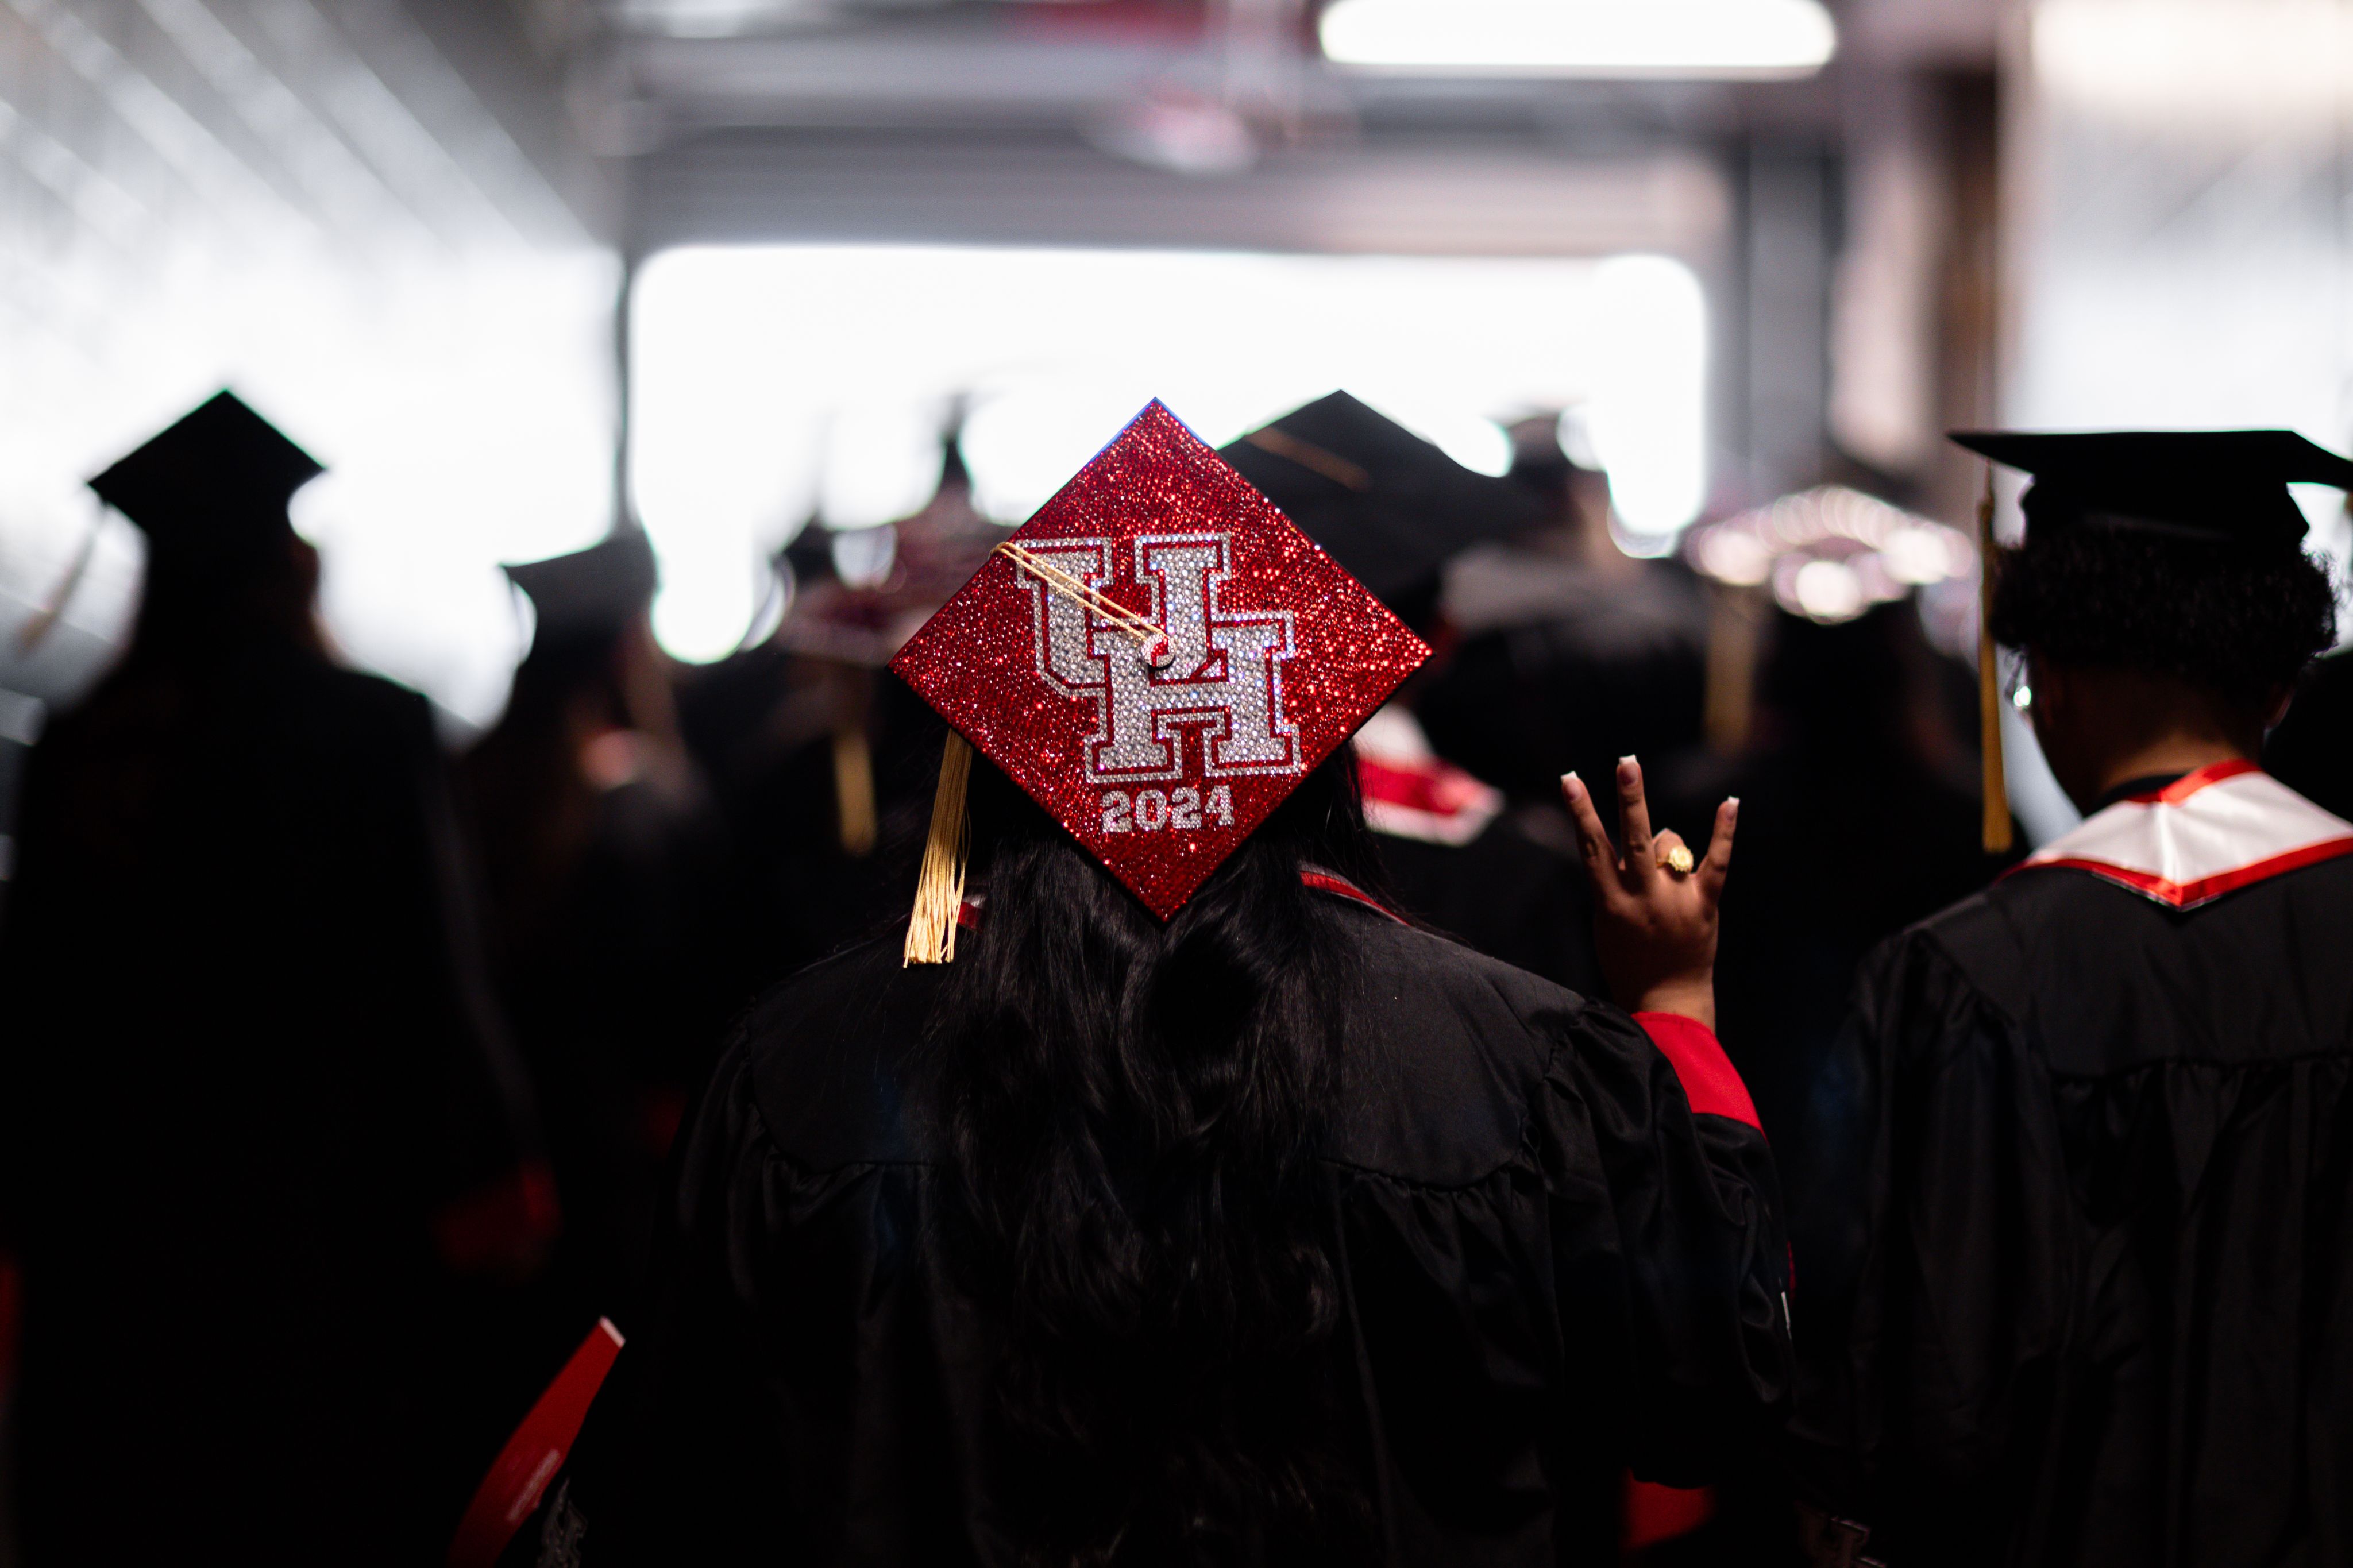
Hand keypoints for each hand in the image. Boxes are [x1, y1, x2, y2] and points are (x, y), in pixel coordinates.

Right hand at [1561, 757, 1736, 1029]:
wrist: (1667, 1002)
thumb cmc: (1628, 960)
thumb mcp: (1605, 922)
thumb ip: (1616, 880)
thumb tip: (1650, 834)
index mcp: (1611, 903)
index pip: (1592, 847)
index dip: (1580, 811)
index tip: (1570, 780)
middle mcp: (1643, 897)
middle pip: (1635, 837)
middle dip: (1630, 798)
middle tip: (1627, 762)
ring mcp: (1677, 900)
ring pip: (1671, 844)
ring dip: (1666, 846)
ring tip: (1663, 875)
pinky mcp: (1706, 905)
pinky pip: (1718, 862)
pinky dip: (1724, 832)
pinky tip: (1730, 802)